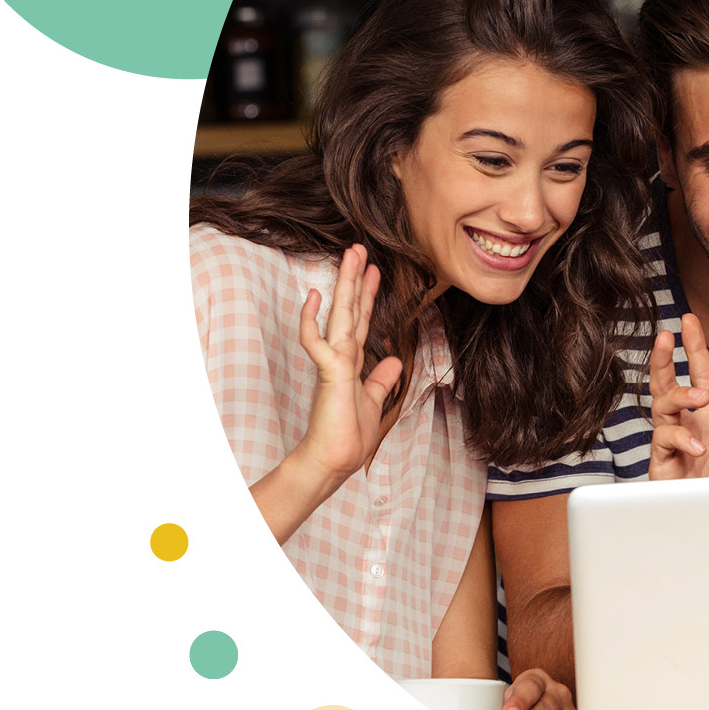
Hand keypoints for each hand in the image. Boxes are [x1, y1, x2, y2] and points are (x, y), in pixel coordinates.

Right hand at [290, 244, 403, 484]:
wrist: (334, 460)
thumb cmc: (348, 437)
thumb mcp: (373, 402)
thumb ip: (380, 379)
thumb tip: (395, 359)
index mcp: (352, 363)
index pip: (361, 322)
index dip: (368, 296)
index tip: (375, 271)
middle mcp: (342, 357)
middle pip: (350, 311)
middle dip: (356, 279)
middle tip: (359, 248)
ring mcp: (334, 363)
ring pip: (340, 317)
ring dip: (345, 286)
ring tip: (350, 256)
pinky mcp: (329, 374)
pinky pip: (318, 342)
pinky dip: (314, 321)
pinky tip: (314, 297)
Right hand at [647, 313, 708, 479]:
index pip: (700, 378)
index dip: (694, 349)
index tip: (688, 321)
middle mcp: (688, 429)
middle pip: (667, 384)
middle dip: (663, 358)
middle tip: (665, 335)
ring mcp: (672, 446)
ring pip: (661, 405)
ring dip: (678, 395)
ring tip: (700, 398)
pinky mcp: (661, 466)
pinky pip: (662, 439)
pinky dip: (681, 438)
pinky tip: (699, 447)